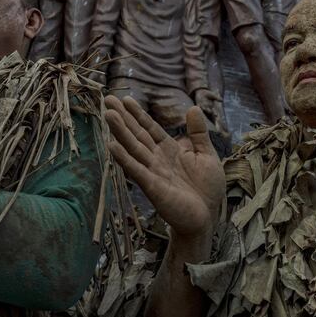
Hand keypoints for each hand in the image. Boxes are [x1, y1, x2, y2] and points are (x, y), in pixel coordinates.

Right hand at [104, 96, 225, 239]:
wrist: (207, 218)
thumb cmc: (207, 189)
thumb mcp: (207, 155)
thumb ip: (198, 133)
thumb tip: (194, 108)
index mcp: (169, 150)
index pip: (150, 128)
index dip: (138, 114)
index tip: (126, 99)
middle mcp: (157, 159)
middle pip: (137, 134)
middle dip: (123, 118)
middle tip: (108, 99)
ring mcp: (153, 172)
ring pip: (134, 148)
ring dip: (120, 132)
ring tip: (108, 115)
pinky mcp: (153, 187)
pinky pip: (136, 170)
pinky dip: (124, 159)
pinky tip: (112, 146)